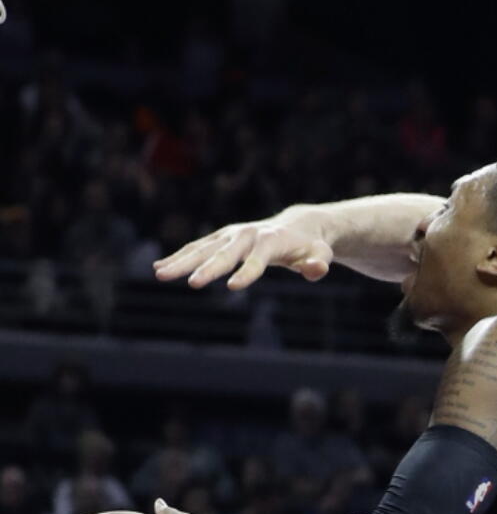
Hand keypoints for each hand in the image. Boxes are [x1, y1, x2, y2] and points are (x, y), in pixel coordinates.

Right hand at [153, 207, 334, 290]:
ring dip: (182, 261)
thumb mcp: (321, 254)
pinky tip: (159, 267)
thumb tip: (316, 269)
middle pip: (224, 253)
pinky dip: (179, 256)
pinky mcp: (221, 238)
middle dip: (208, 268)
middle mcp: (246, 234)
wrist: (297, 226)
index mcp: (270, 240)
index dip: (248, 272)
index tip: (234, 287)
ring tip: (160, 274)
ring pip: (203, 248)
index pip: (258, 259)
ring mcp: (231, 234)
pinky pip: (197, 247)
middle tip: (191, 284)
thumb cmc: (310, 246)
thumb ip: (319, 263)